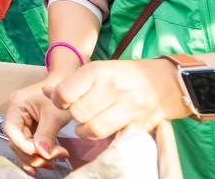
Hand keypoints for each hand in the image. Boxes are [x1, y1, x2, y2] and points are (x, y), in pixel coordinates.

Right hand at [4, 79, 70, 174]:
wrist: (68, 88)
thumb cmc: (61, 95)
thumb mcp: (54, 115)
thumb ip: (47, 134)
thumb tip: (43, 154)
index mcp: (16, 105)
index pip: (12, 130)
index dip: (23, 144)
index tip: (41, 152)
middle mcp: (15, 114)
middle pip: (15, 141)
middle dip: (32, 154)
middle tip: (52, 160)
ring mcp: (21, 122)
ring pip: (21, 146)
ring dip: (35, 157)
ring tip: (53, 163)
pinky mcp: (29, 128)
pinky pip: (28, 145)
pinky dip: (36, 155)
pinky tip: (45, 163)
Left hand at [44, 59, 188, 139]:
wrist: (168, 80)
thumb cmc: (126, 75)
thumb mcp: (98, 70)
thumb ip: (71, 83)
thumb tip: (46, 92)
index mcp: (98, 71)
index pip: (65, 93)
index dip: (59, 102)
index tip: (65, 102)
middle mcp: (113, 88)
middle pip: (78, 114)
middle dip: (76, 118)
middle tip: (82, 114)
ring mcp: (129, 107)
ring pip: (94, 130)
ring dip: (88, 132)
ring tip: (91, 125)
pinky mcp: (142, 125)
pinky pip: (116, 142)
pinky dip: (108, 143)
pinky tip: (108, 134)